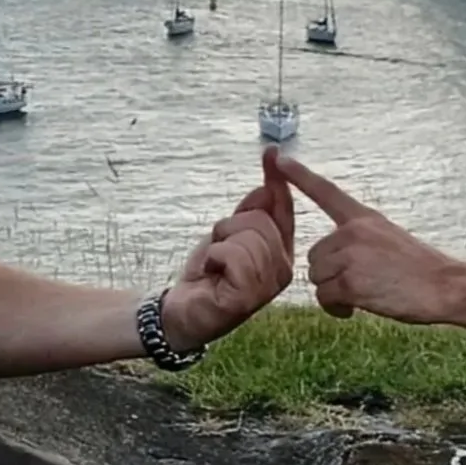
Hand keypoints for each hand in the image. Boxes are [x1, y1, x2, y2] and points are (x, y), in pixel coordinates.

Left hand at [163, 147, 296, 348]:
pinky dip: (215, 257)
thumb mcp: (227, 234)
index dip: (277, 181)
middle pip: (261, 220)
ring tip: (216, 264)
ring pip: (249, 235)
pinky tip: (212, 274)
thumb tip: (268, 183)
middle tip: (218, 250)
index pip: (284, 210)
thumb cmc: (207, 275)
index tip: (272, 153)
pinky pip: (234, 255)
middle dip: (230, 227)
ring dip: (220, 244)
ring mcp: (268, 286)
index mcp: (282, 252)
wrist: (182, 312)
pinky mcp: (248, 296)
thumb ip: (250, 211)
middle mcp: (284, 270)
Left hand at [274, 155, 462, 324]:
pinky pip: (325, 297)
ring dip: (333, 292)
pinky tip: (355, 309)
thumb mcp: (390, 239)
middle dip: (330, 274)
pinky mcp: (351, 282)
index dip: (300, 175)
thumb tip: (337, 261)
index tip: (279, 159)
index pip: (326, 192)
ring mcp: (352, 255)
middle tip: (359, 285)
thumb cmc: (421, 270)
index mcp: (364, 217)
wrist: (445, 286)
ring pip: (317, 277)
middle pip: (315, 256)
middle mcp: (354, 231)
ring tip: (362, 296)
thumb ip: (361, 241)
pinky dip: (336, 308)